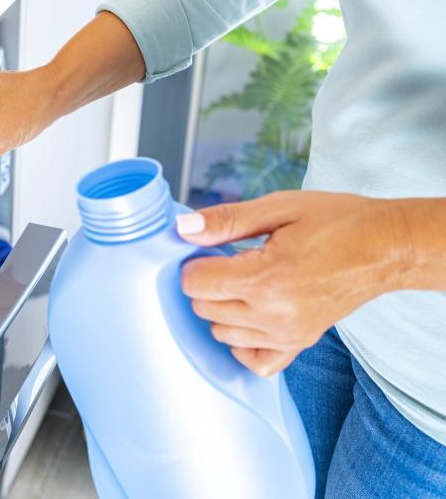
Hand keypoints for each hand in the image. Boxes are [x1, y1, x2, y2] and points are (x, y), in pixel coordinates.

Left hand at [177, 191, 410, 375]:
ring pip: (222, 333)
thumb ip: (227, 220)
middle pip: (204, 308)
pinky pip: (256, 361)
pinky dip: (244, 342)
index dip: (195, 263)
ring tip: (245, 283)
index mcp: (266, 278)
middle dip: (207, 283)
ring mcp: (289, 334)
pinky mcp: (301, 343)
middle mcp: (275, 314)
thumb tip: (184, 230)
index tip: (212, 250)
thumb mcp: (279, 208)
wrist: (386, 247)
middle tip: (231, 262)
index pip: (195, 284)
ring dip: (222, 309)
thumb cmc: (337, 222)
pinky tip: (249, 316)